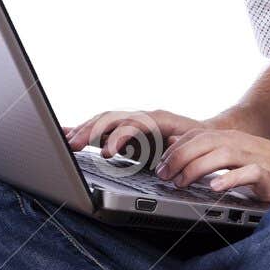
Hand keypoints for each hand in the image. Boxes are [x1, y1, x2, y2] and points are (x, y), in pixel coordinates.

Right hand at [63, 109, 203, 167]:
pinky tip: (65, 132)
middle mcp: (142, 116)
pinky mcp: (125, 131)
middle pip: (111, 118)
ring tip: (66, 142)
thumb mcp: (193, 144)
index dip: (117, 137)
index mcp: (158, 119)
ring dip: (83, 130)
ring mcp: (132, 122)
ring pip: (103, 121)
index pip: (132, 124)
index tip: (106, 152)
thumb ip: (180, 146)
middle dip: (90, 131)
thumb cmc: (198, 140)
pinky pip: (102, 127)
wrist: (204, 133)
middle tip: (72, 145)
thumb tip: (172, 145)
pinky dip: (83, 129)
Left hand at [154, 127, 269, 201]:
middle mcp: (241, 144)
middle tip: (165, 175)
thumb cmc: (267, 165)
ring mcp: (255, 158)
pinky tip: (214, 188)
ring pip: (222, 155)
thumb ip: (205, 148)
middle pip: (205, 142)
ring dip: (198, 168)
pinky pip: (248, 173)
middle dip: (181, 157)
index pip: (197, 136)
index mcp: (231, 139)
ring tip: (182, 182)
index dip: (175, 149)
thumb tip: (175, 142)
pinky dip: (230, 179)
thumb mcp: (233, 154)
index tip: (160, 166)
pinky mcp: (269, 175)